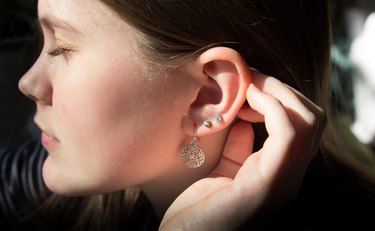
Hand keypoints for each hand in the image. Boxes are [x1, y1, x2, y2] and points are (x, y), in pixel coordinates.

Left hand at [159, 71, 326, 230]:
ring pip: (307, 121)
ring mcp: (282, 181)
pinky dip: (271, 108)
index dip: (278, 96)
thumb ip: (237, 149)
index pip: (300, 123)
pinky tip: (246, 101)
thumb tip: (245, 121)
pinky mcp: (268, 185)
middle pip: (311, 117)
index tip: (249, 83)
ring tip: (249, 84)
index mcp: (277, 172)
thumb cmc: (198, 212)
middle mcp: (288, 176)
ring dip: (277, 93)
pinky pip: (288, 134)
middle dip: (281, 88)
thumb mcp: (221, 172)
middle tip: (251, 77)